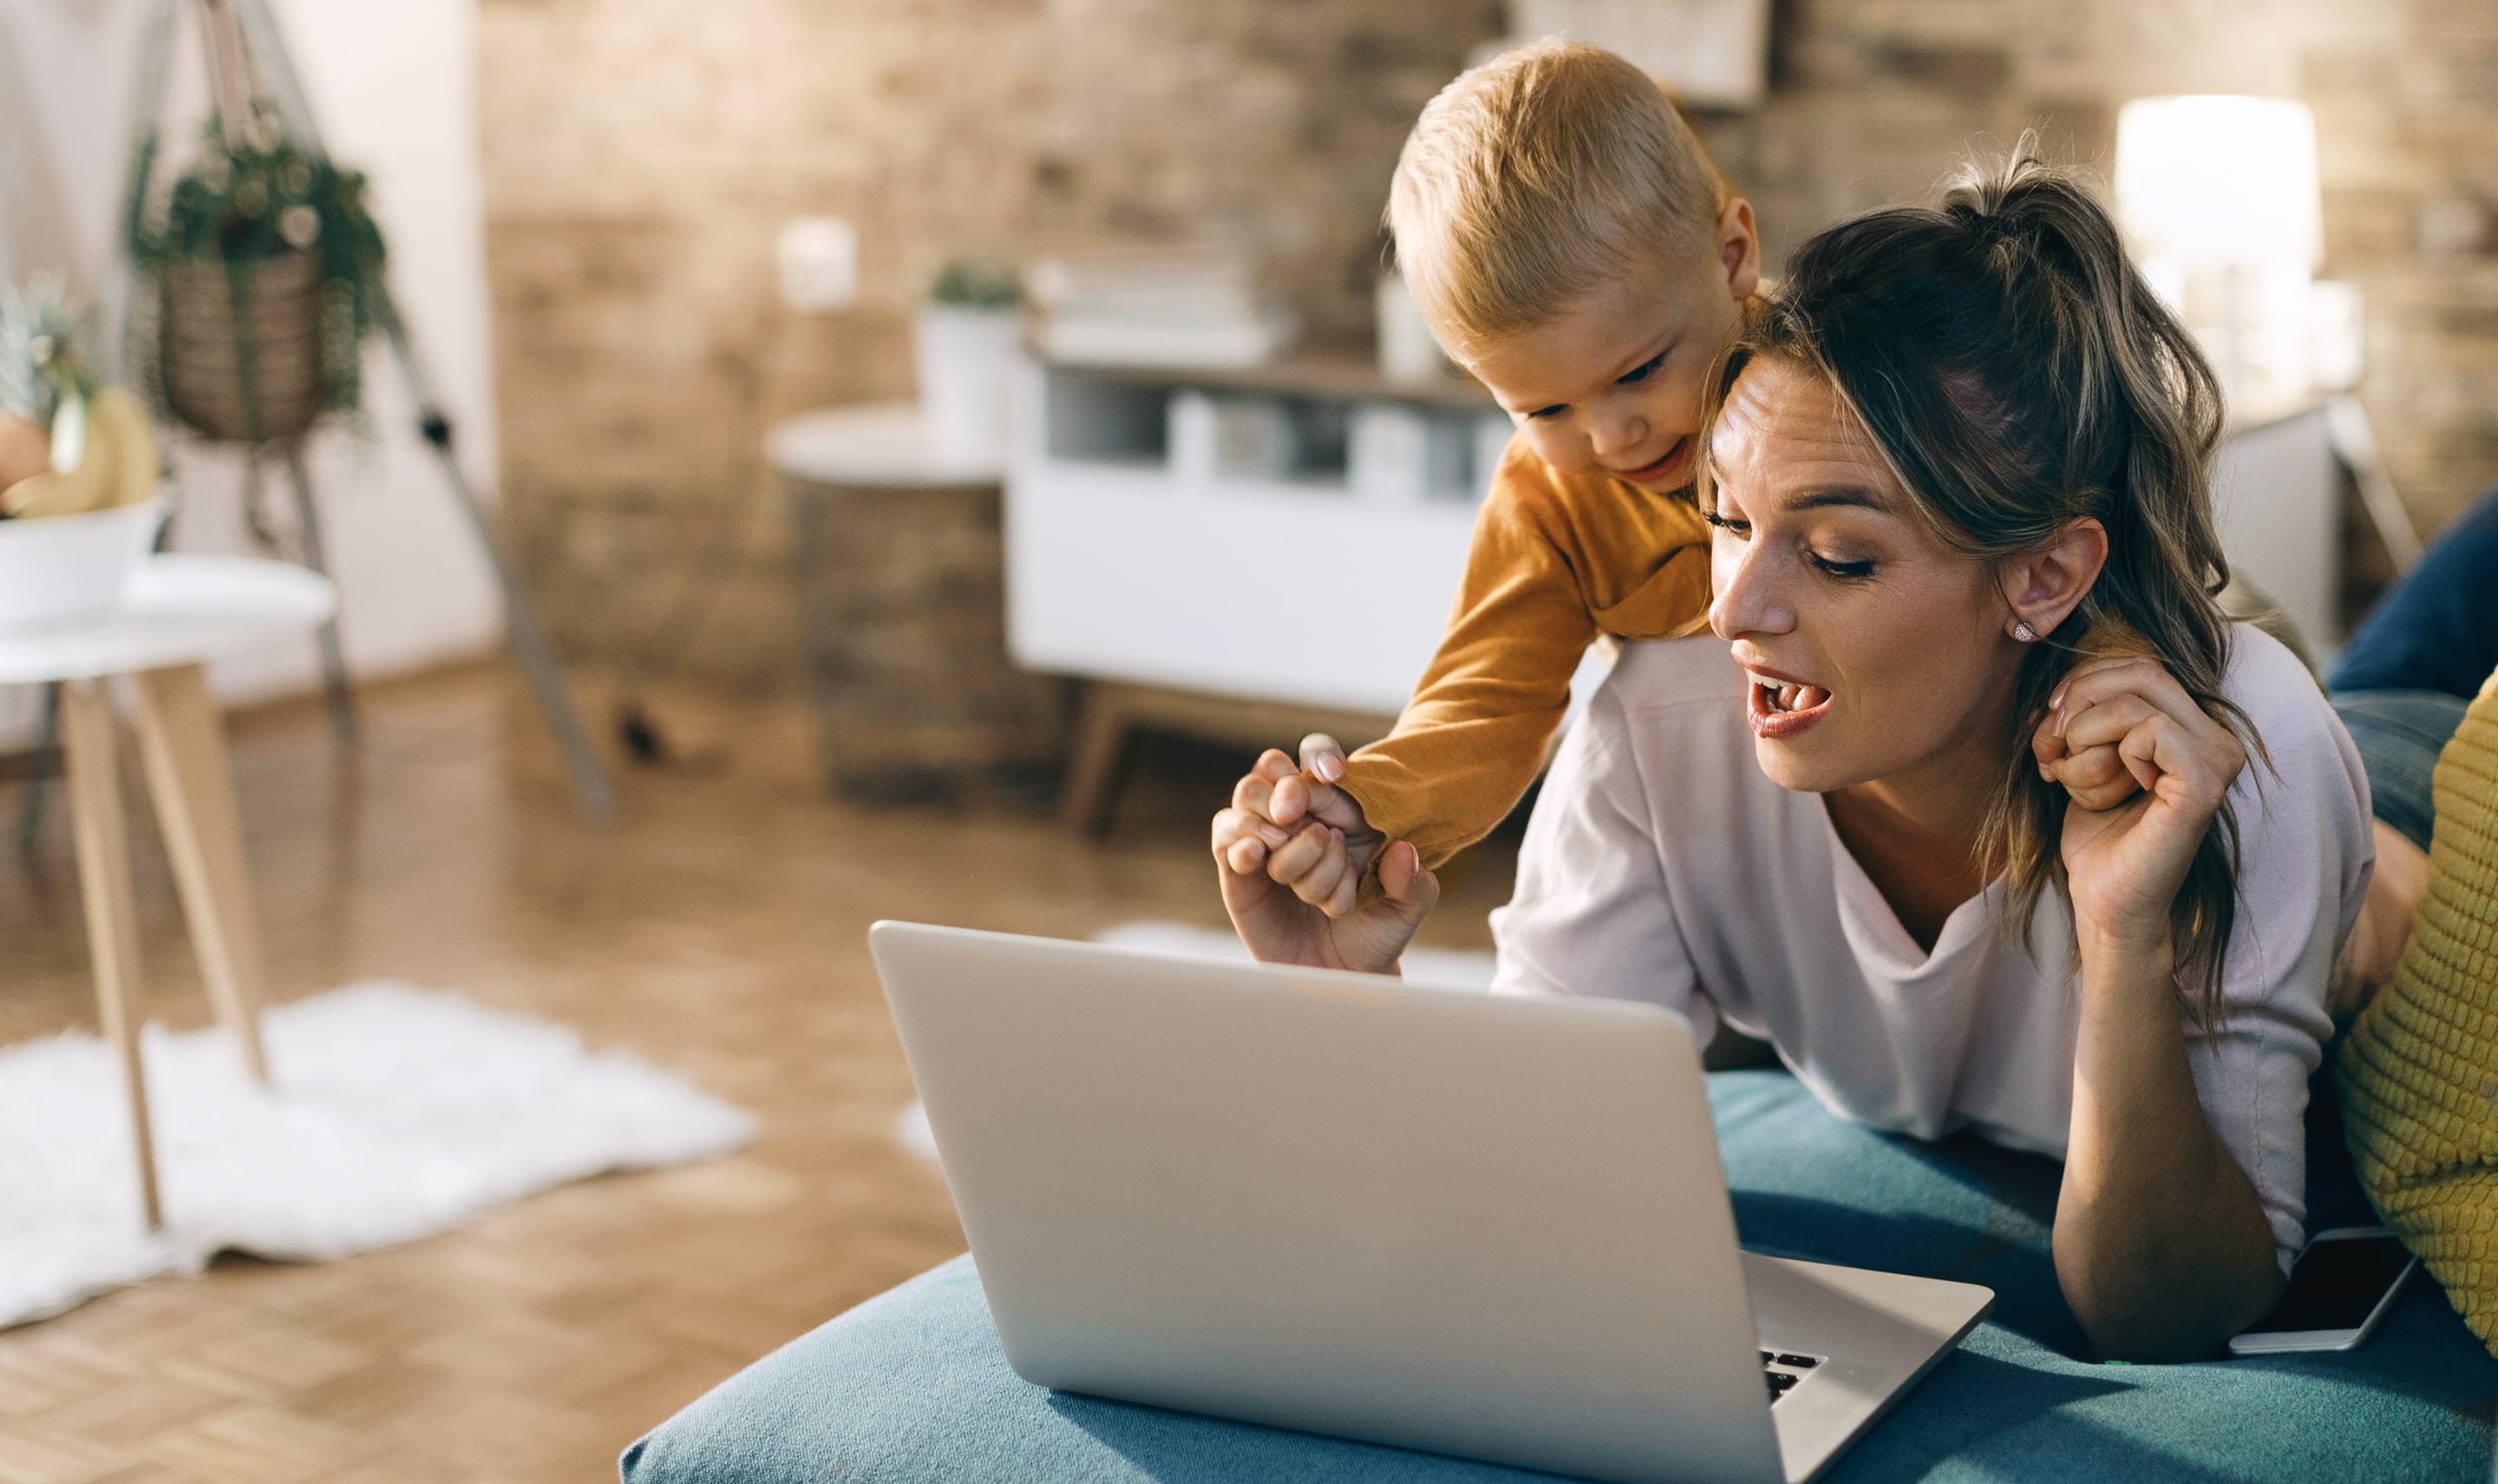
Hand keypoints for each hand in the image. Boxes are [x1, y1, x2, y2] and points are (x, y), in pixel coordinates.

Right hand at [1212, 741, 1433, 973]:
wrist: (1340, 976)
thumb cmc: (1375, 933)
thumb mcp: (1406, 911)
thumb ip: (1414, 884)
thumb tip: (1402, 852)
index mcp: (1340, 810)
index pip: (1320, 761)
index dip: (1322, 758)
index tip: (1335, 776)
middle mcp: (1298, 817)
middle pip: (1275, 770)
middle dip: (1290, 788)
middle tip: (1299, 818)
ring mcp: (1266, 839)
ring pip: (1248, 801)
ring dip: (1268, 824)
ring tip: (1283, 849)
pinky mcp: (1238, 869)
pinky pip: (1225, 838)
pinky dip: (1237, 841)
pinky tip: (1256, 855)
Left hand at [2045, 657, 2246, 947]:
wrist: (2105, 900)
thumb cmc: (2098, 833)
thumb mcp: (2084, 756)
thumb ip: (2086, 713)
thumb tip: (2060, 687)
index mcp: (2196, 728)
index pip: (2141, 666)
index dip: (2084, 683)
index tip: (2051, 723)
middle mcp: (2219, 739)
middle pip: (2141, 670)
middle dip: (2079, 702)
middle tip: (2052, 747)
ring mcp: (2218, 760)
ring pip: (2133, 703)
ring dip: (2081, 741)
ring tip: (2074, 783)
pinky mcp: (2204, 783)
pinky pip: (2147, 730)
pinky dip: (2107, 760)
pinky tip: (2112, 795)